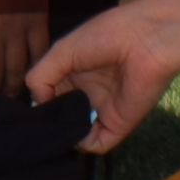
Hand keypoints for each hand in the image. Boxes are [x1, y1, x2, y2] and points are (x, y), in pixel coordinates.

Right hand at [29, 0, 179, 153]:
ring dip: (63, 133)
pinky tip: (75, 130)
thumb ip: (40, 76)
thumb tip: (39, 102)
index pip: (49, 94)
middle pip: (61, 115)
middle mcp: (87, 93)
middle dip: (50, 119)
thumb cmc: (106, 36)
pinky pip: (95, 144)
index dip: (39, 99)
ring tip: (55, 125)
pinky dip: (81, 143)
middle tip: (40, 121)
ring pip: (75, 132)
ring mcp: (102, 110)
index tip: (32, 103)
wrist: (147, 40)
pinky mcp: (117, 125)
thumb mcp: (61, 50)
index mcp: (74, 72)